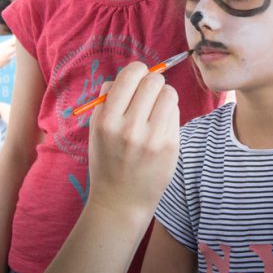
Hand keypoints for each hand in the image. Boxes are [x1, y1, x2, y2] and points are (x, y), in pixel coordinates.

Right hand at [86, 61, 179, 219]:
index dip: (137, 71)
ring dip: (163, 96)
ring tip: (155, 110)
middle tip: (148, 95)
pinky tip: (160, 126)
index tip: (138, 78)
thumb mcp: (97, 129)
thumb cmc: (108, 159)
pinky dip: (169, 113)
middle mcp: (129, 127)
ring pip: (169, 93)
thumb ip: (109, 99)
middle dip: (152, 82)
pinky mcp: (170, 145)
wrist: (120, 200)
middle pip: (153, 81)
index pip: (130, 75)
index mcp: (106, 119)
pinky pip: (175, 112)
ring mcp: (152, 138)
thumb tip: (131, 74)